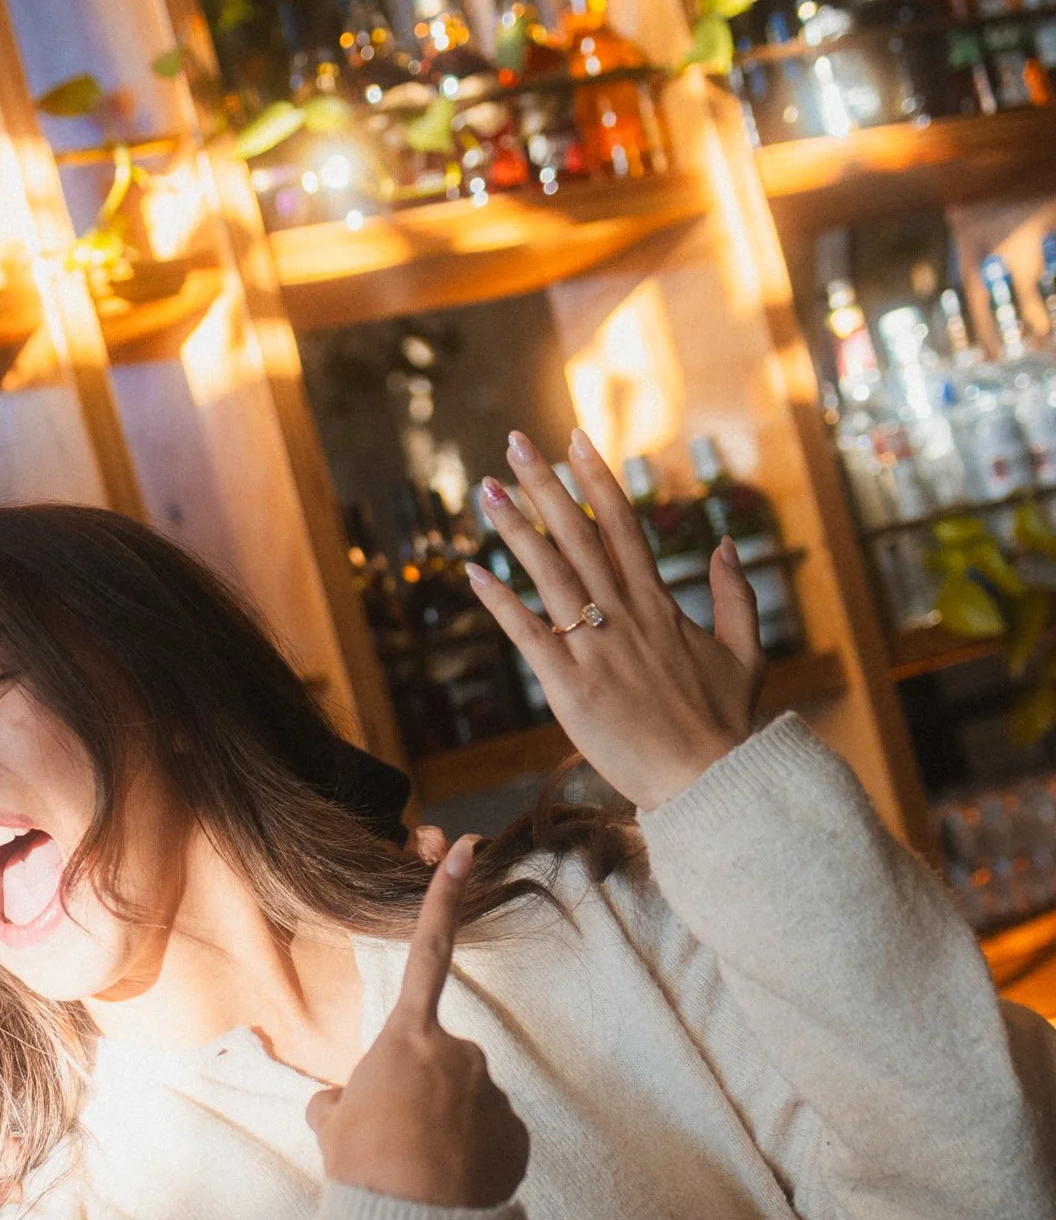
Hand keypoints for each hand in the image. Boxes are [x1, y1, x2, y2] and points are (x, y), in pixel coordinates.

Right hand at [306, 838, 529, 1209]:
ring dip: (442, 1132)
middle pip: (436, 1065)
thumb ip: (338, 1104)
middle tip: (390, 1145)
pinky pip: (488, 1142)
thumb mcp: (330, 1129)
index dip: (443, 898)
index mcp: (407, 1041)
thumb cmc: (363, 1170)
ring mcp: (492, 1096)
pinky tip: (448, 1190)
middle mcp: (460, 1055)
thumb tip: (338, 1105)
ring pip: (463, 1107)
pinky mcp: (516, 1137)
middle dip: (417, 1096)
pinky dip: (469, 1161)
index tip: (467, 848)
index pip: (425, 954)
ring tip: (417, 1176)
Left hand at [464, 428, 764, 812]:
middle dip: (545, 485)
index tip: (575, 439)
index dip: (596, 479)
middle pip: (579, 535)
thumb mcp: (745, 652)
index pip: (622, 525)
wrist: (712, 780)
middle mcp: (626, 615)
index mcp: (660, 604)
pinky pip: (528, 635)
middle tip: (514, 442)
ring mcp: (597, 648)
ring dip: (515, 528)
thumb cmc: (724, 724)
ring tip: (486, 488)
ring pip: (550, 573)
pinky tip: (474, 571)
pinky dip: (500, 602)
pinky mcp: (571, 686)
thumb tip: (725, 545)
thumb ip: (736, 596)